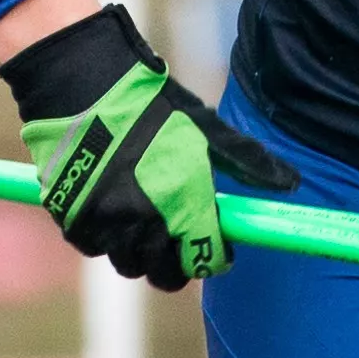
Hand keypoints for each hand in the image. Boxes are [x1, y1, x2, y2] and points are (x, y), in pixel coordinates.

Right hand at [0, 4, 293, 288]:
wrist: (81, 84)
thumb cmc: (150, 105)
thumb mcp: (205, 128)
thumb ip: (246, 160)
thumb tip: (289, 183)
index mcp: (182, 202)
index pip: (204, 258)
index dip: (213, 259)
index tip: (216, 251)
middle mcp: (143, 221)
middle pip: (162, 273)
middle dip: (173, 265)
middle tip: (178, 244)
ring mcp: (103, 222)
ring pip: (125, 261)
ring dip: (138, 252)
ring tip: (145, 226)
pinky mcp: (69, 216)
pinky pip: (91, 244)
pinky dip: (102, 237)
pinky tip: (111, 214)